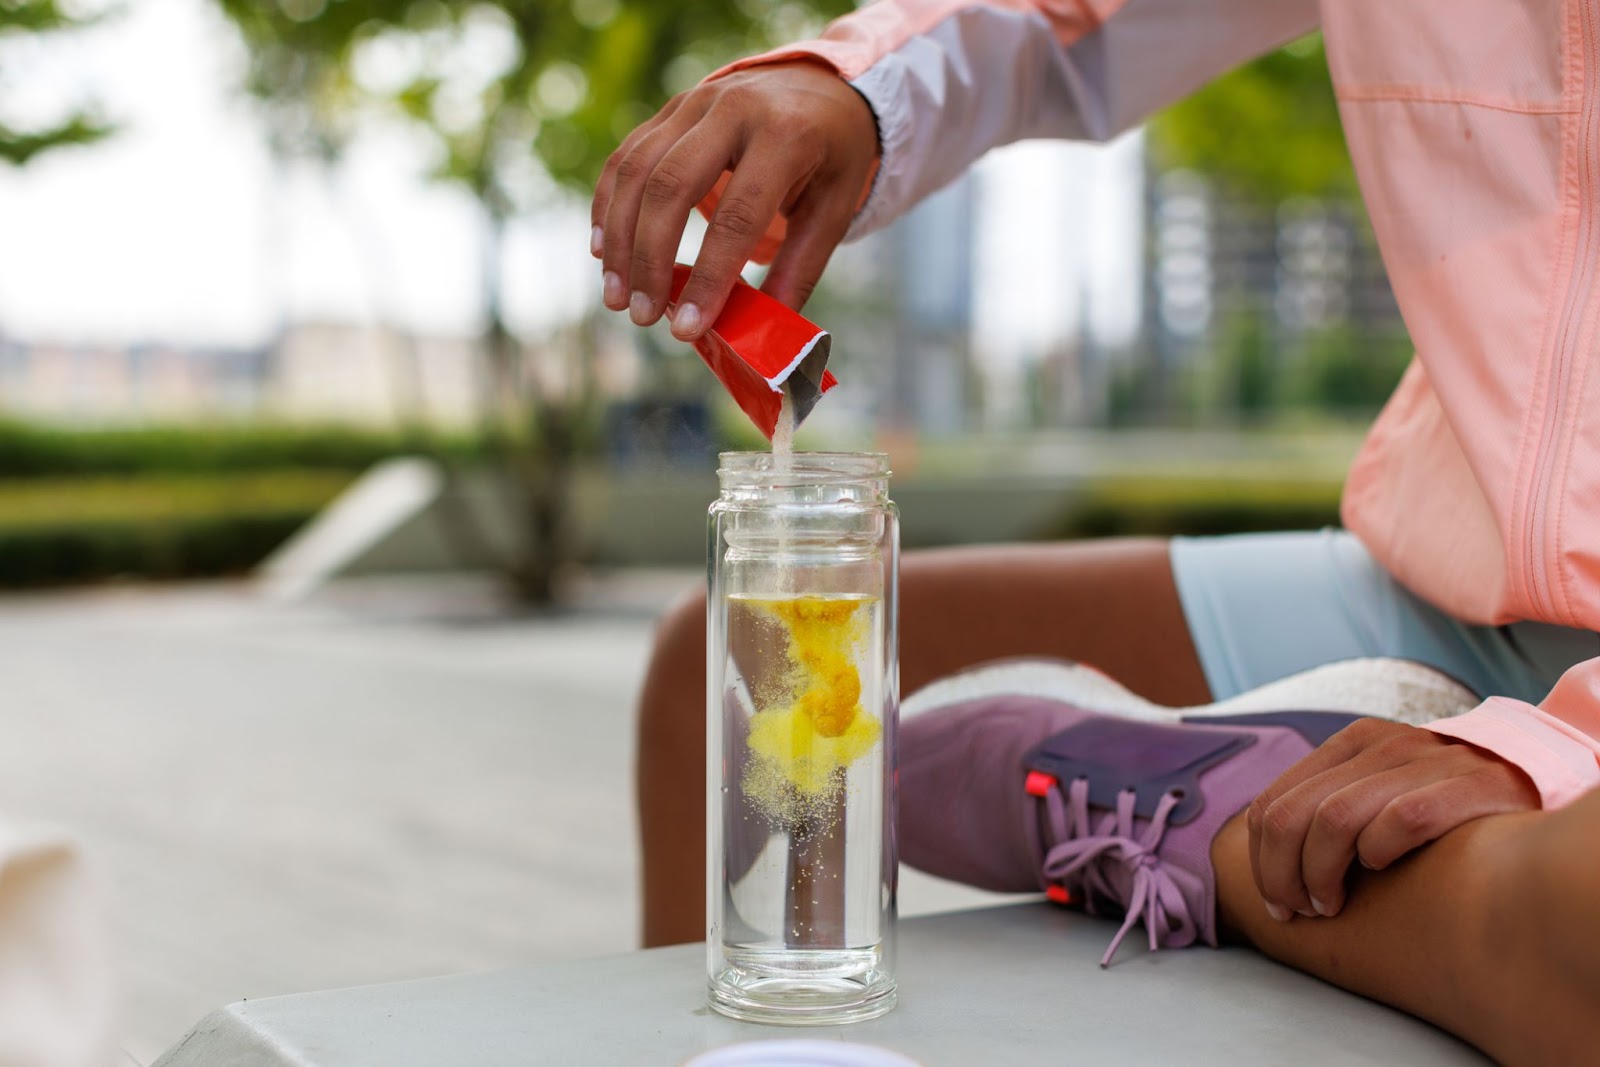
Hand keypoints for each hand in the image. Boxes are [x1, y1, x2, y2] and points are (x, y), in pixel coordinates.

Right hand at [591, 61, 877, 339]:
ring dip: (619, 239)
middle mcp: (733, 108)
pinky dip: (608, 205)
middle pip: (672, 187)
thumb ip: (799, 268)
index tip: (687, 330)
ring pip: (637, 171)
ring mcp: (694, 102)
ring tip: (617, 296)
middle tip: (642, 316)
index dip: (709, 277)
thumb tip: (763, 334)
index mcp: (786, 134)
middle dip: (650, 260)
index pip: (739, 216)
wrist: (824, 85)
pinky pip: (626, 157)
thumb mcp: (834, 208)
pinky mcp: (670, 109)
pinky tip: (603, 251)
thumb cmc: (831, 156)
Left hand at [1246, 718, 1538, 920]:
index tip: (1280, 904)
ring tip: (1333, 904)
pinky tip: (1384, 869)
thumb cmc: (1441, 798)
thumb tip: (1268, 857)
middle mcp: (1380, 745)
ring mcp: (1424, 761)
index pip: (1270, 804)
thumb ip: (1329, 807)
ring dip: (1321, 874)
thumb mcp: (1380, 789)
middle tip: (1302, 911)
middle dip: (1281, 875)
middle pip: (1290, 816)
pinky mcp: (1468, 784)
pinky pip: (1399, 821)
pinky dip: (1380, 852)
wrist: (1529, 776)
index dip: (1262, 862)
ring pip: (1333, 820)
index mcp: (1350, 744)